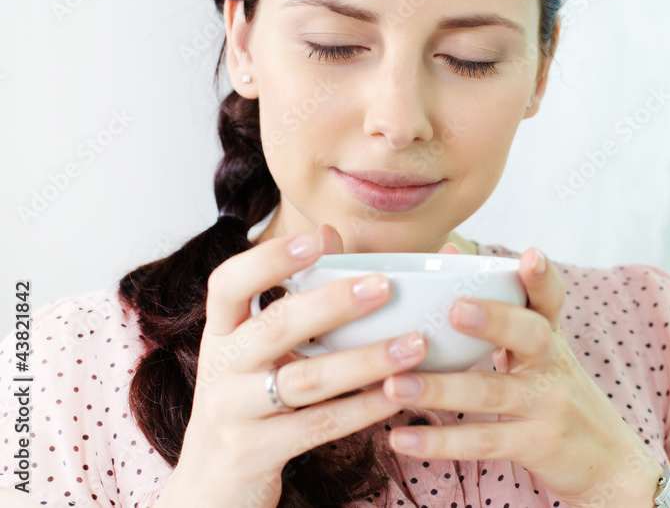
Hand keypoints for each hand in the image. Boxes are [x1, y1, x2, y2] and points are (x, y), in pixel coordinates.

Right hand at [159, 225, 456, 507]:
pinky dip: (362, 408)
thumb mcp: (257, 354)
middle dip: (332, 303)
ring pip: (305, 379)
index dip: (270, 257)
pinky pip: (318, 426)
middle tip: (385, 285)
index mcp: (222, 333)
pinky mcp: (254, 453)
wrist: (209, 489)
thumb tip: (332, 232)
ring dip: (365, 359)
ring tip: (414, 344)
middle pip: (275, 326)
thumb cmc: (248, 405)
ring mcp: (233, 413)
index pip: (228, 282)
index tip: (318, 238)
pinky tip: (397, 395)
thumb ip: (294, 301)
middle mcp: (221, 368)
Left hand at [380, 247, 664, 506]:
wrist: (605, 458)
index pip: (550, 298)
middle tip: (455, 310)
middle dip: (495, 320)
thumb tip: (450, 251)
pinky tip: (401, 438)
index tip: (530, 255)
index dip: (542, 277)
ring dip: (440, 389)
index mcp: (549, 335)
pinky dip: (440, 441)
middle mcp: (553, 364)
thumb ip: (499, 307)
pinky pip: (484, 441)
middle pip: (532, 335)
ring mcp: (547, 405)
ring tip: (394, 385)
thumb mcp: (538, 350)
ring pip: (492, 392)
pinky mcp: (535, 445)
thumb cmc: (553, 390)